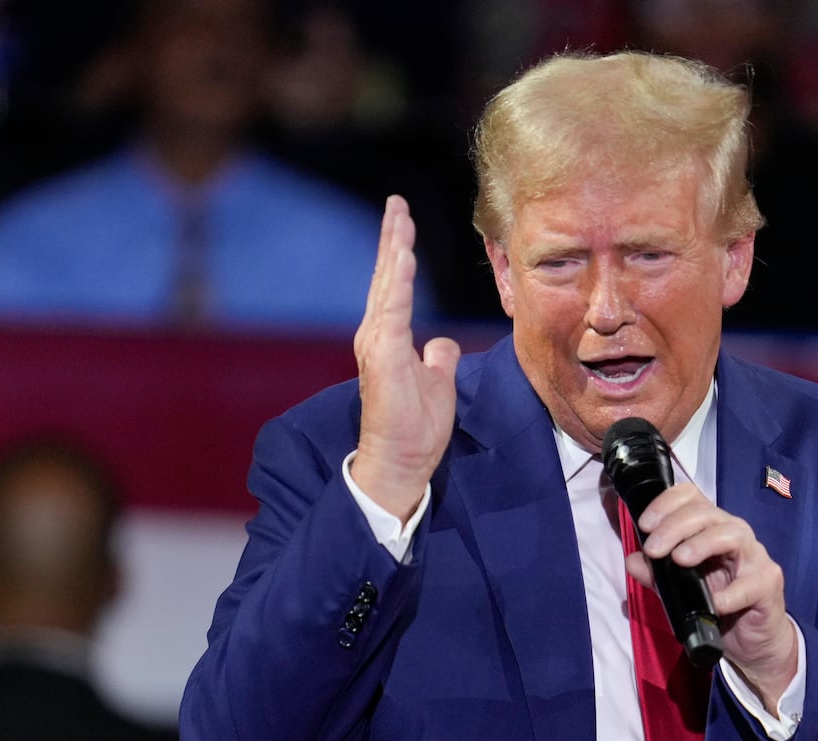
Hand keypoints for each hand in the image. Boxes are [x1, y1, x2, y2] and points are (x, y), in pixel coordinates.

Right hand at [349, 195, 460, 520]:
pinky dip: (396, 282)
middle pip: (385, 277)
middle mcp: (376, 335)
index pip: (394, 286)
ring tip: (399, 217)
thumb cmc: (415, 426)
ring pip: (387, 286)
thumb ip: (437, 358)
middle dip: (392, 238)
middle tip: (397, 204)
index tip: (403, 221)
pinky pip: (392, 310)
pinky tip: (402, 256)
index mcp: (388, 337)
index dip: (398, 252)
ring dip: (393, 250)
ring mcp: (377, 344)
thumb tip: (441, 344)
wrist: (401, 460)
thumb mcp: (436, 382)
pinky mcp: (383, 355)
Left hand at [624, 483, 798, 713]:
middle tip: (653, 549)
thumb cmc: (718, 604)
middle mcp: (733, 534)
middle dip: (675, 526)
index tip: (645, 525)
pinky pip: (751, 583)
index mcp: (710, 528)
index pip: (691, 497)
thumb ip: (656, 575)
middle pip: (706, 513)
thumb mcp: (680, 590)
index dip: (666, 503)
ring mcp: (754, 557)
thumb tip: (632, 561)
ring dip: (702, 544)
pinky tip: (715, 604)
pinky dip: (730, 593)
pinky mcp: (768, 583)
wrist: (752, 640)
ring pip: (731, 534)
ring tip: (680, 559)